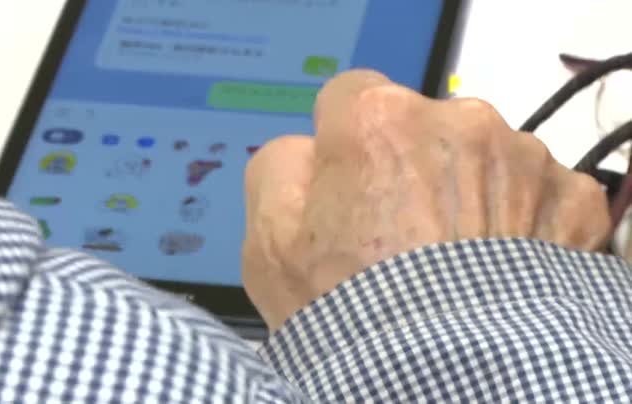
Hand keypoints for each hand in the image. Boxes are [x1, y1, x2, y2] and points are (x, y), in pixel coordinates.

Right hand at [242, 70, 611, 331]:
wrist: (440, 380)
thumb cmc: (352, 313)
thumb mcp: (267, 239)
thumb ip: (279, 165)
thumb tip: (306, 150)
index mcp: (378, 120)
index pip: (350, 95)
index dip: (342, 141)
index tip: (347, 183)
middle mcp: (458, 121)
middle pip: (421, 124)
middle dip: (408, 163)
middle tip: (397, 231)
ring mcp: (523, 158)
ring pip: (481, 155)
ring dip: (466, 187)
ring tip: (449, 256)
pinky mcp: (571, 200)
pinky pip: (537, 191)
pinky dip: (519, 218)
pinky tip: (495, 264)